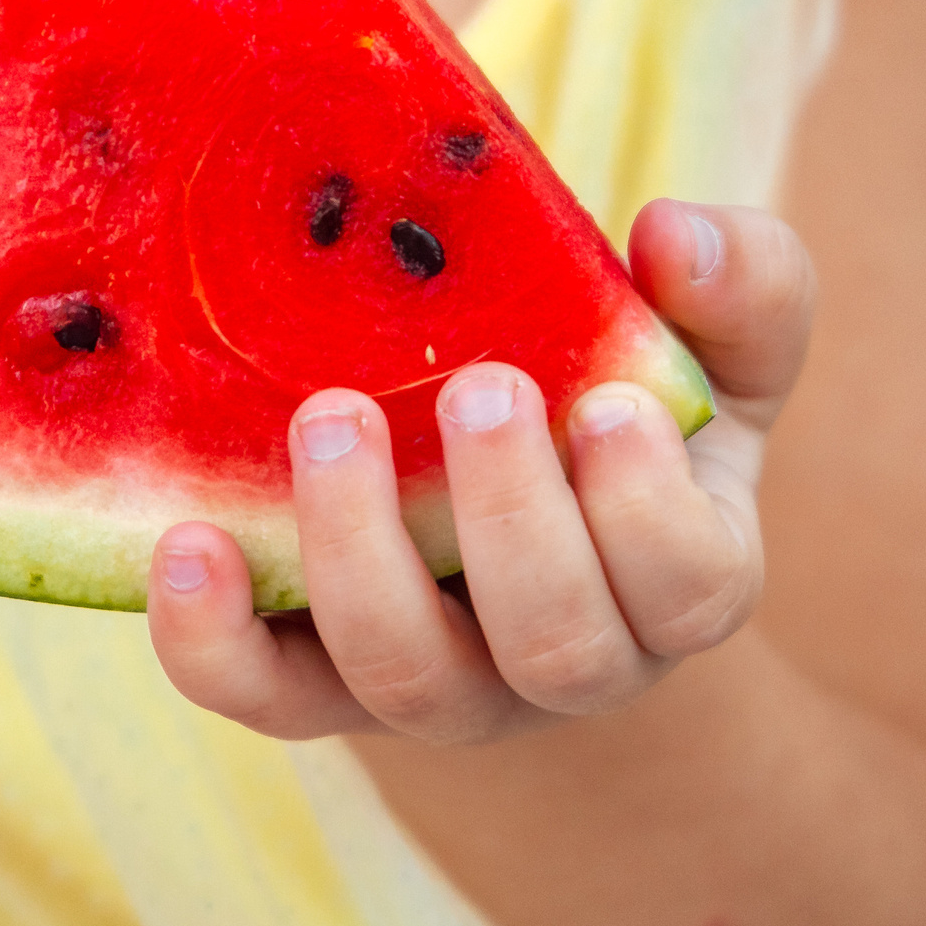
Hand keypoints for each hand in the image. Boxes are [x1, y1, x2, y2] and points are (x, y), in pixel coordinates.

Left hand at [146, 200, 809, 741]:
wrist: (509, 519)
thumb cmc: (615, 411)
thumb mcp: (709, 355)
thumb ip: (739, 289)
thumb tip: (676, 230)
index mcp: (672, 579)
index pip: (689, 586)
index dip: (650, 511)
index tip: (605, 406)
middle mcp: (558, 659)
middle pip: (554, 644)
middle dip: (512, 518)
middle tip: (476, 388)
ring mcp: (431, 684)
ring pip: (404, 674)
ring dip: (362, 552)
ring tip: (330, 417)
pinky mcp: (309, 686)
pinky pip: (260, 695)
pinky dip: (214, 637)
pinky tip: (186, 540)